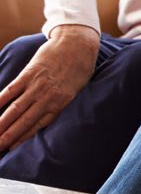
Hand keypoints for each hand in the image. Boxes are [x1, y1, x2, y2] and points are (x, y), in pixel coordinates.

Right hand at [0, 24, 98, 149]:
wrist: (78, 43)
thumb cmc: (80, 67)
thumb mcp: (77, 89)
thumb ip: (61, 103)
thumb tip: (49, 115)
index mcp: (60, 104)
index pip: (38, 127)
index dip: (23, 139)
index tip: (11, 150)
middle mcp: (47, 98)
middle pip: (23, 121)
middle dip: (8, 137)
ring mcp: (37, 86)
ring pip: (15, 109)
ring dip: (1, 123)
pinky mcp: (29, 74)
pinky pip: (11, 90)